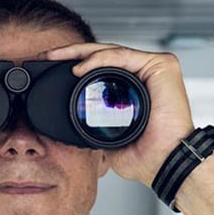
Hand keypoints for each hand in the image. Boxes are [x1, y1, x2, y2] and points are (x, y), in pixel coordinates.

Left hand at [45, 43, 192, 187]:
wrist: (163, 163)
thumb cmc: (147, 156)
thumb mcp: (109, 141)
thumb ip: (96, 130)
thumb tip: (74, 133)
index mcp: (134, 88)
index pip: (102, 68)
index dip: (77, 64)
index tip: (53, 67)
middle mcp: (144, 75)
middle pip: (105, 56)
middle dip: (73, 53)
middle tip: (49, 55)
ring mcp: (154, 69)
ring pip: (112, 51)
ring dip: (82, 53)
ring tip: (60, 58)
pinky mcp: (162, 65)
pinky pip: (123, 56)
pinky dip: (100, 59)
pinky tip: (81, 67)